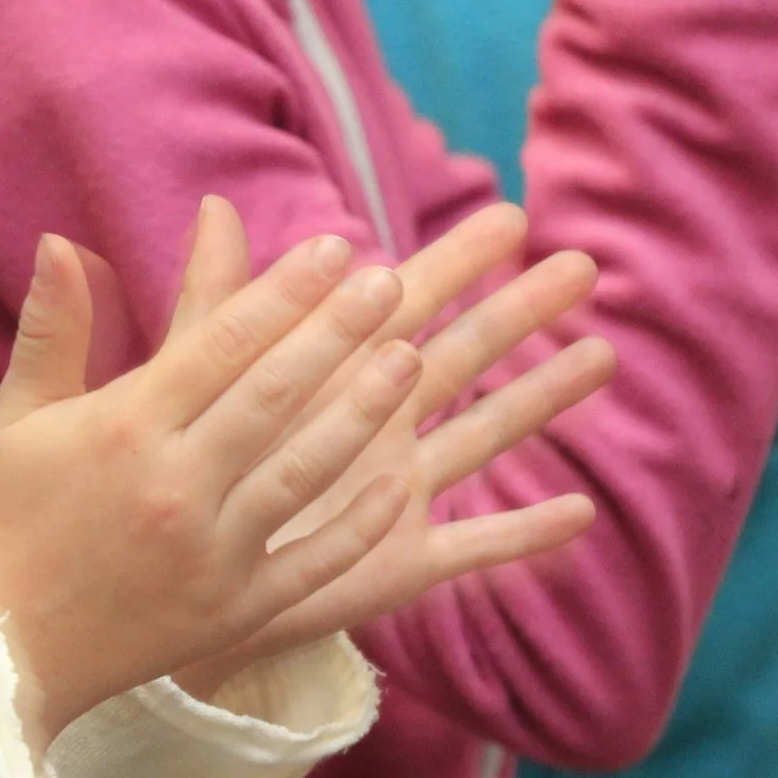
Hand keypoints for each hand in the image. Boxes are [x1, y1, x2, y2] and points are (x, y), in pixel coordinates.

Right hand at [0, 208, 425, 737]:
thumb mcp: (15, 419)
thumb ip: (53, 328)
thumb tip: (62, 239)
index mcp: (124, 428)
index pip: (220, 343)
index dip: (283, 292)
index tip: (335, 247)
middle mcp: (174, 485)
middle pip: (273, 395)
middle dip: (338, 333)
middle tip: (392, 282)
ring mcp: (210, 553)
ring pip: (302, 471)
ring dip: (362, 414)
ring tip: (411, 360)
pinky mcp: (232, 612)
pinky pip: (311, 564)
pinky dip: (357, 527)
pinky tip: (402, 485)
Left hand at [165, 204, 615, 694]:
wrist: (176, 575)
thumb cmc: (190, 468)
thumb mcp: (199, 379)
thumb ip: (219, 301)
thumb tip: (211, 203)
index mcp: (335, 374)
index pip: (408, 302)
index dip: (458, 260)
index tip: (512, 216)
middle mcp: (382, 422)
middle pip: (465, 355)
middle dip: (522, 312)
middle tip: (582, 265)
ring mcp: (401, 488)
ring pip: (486, 433)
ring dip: (542, 398)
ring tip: (602, 358)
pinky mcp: (405, 559)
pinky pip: (476, 544)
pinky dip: (525, 533)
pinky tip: (582, 512)